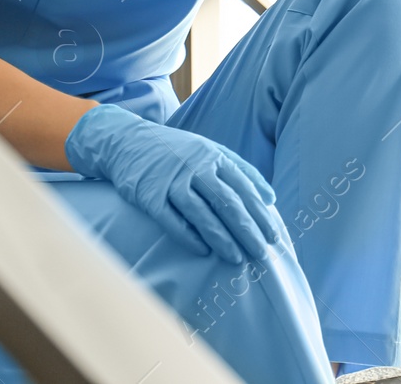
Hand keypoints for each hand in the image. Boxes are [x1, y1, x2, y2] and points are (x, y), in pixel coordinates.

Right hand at [64, 103, 281, 263]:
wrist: (127, 141)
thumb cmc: (177, 151)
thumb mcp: (210, 150)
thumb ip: (240, 170)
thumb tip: (270, 197)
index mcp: (214, 156)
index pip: (243, 187)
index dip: (259, 213)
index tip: (273, 235)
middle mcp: (195, 166)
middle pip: (227, 202)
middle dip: (247, 230)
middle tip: (262, 253)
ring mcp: (172, 180)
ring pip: (202, 213)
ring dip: (222, 238)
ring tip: (237, 258)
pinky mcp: (150, 196)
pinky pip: (172, 220)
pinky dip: (188, 236)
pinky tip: (203, 251)